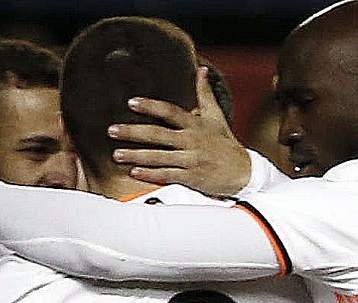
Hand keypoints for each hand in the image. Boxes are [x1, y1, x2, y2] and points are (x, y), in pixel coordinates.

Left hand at [111, 66, 252, 196]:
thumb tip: (201, 70)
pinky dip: (150, 175)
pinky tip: (134, 173)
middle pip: (157, 134)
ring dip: (136, 155)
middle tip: (112, 130)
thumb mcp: (217, 117)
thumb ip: (205, 94)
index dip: (150, 106)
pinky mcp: (192, 177)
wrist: (245, 172)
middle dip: (133, 132)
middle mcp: (191, 141)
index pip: (169, 112)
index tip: (131, 102)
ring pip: (158, 157)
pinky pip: (167, 175)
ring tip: (116, 154)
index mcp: (195, 125)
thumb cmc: (227, 144)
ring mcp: (191, 160)